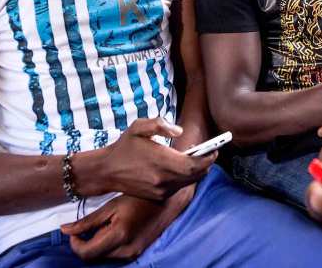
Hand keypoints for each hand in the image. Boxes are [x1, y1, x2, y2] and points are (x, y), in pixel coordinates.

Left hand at [60, 185, 194, 260]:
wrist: (167, 202)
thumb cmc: (139, 198)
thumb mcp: (111, 206)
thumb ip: (87, 221)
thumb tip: (64, 230)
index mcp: (118, 236)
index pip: (86, 253)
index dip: (75, 244)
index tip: (75, 232)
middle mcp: (126, 250)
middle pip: (94, 257)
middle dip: (86, 243)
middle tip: (90, 226)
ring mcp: (133, 254)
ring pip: (104, 257)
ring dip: (98, 244)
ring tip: (104, 225)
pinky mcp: (137, 253)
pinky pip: (114, 255)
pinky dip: (108, 245)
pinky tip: (113, 230)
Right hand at [73, 118, 214, 199]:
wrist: (106, 171)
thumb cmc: (124, 146)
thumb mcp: (138, 127)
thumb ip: (160, 124)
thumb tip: (179, 131)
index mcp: (161, 161)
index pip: (195, 164)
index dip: (208, 157)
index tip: (215, 149)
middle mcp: (163, 179)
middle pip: (196, 175)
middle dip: (206, 163)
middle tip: (209, 152)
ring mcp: (161, 191)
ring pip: (189, 182)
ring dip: (196, 171)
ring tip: (196, 157)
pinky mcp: (158, 196)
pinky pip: (180, 187)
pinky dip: (186, 178)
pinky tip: (182, 166)